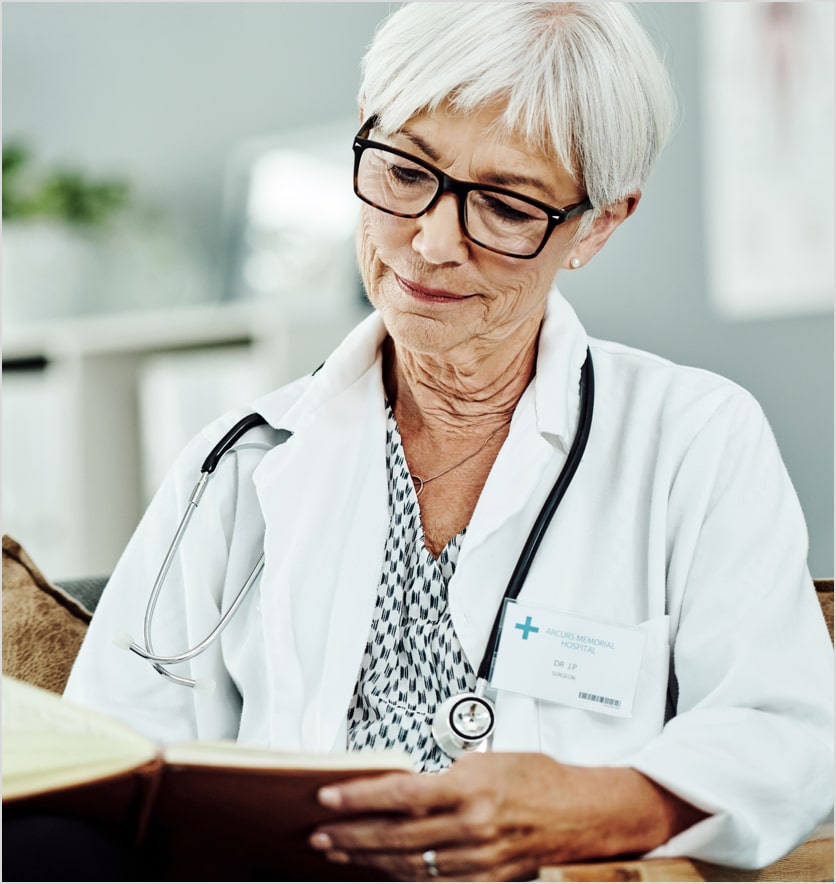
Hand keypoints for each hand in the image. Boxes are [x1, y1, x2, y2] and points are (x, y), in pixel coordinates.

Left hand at [309, 752, 704, 880]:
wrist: (582, 812)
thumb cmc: (538, 777)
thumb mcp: (488, 758)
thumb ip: (445, 776)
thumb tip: (404, 787)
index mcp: (469, 786)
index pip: (400, 793)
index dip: (360, 798)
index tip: (329, 797)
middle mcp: (470, 825)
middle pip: (396, 835)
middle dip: (352, 835)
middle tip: (321, 833)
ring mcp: (478, 858)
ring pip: (409, 863)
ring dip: (369, 859)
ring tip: (339, 852)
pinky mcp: (485, 878)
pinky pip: (434, 881)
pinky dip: (402, 876)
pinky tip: (380, 872)